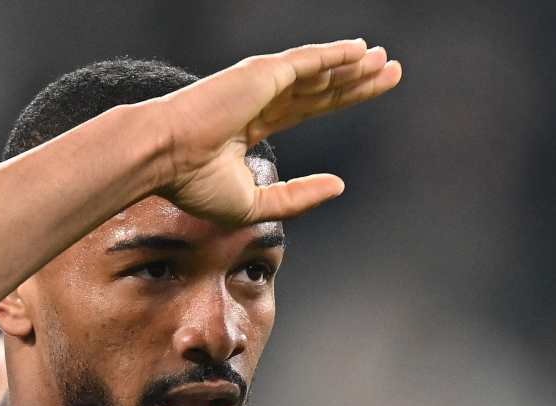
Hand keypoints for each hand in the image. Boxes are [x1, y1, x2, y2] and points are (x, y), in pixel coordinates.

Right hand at [155, 38, 401, 223]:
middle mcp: (260, 98)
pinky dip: (335, 54)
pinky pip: (308, 61)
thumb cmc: (193, 183)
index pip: (309, 107)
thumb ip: (297, 196)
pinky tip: (361, 51)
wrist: (164, 158)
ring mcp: (261, 83)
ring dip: (354, 64)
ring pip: (320, 71)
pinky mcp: (263, 73)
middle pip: (322, 86)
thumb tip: (340, 186)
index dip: (340, 98)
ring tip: (385, 60)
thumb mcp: (256, 204)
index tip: (368, 92)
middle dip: (357, 79)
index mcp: (253, 125)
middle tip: (391, 69)